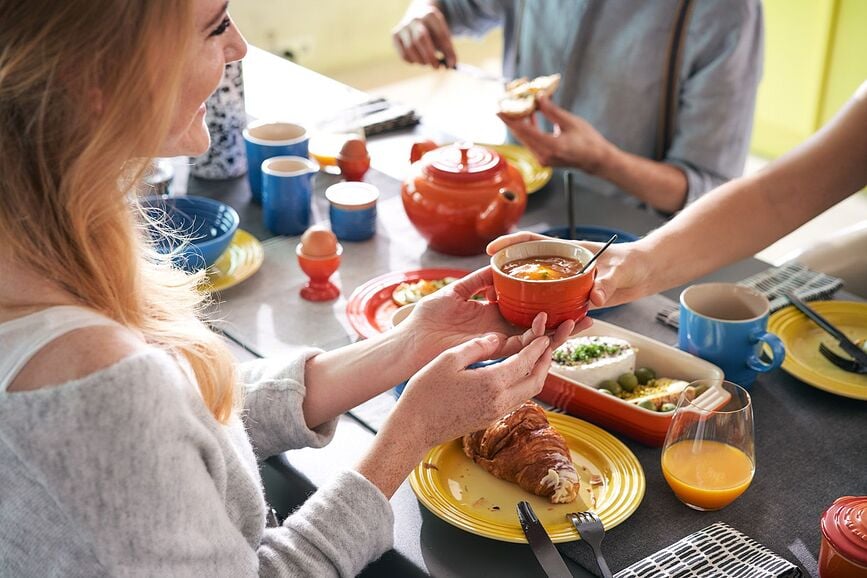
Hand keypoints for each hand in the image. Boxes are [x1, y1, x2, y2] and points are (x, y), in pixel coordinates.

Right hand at [392, 1, 455, 67]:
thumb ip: (448, 51)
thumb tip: (451, 65)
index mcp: (431, 15)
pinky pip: (403, 54)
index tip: (451, 64)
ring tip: (427, 62)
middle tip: (437, 67)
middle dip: (430, 56)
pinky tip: (418, 59)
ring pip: (410, 48)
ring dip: (421, 60)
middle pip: (420, 39)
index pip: (440, 34)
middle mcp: (415, 19)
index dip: (447, 51)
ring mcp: (403, 26)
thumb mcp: (443, 36)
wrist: (418, 17)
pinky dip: (412, 61)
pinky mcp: (395, 35)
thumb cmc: (434, 31)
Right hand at [395, 333, 552, 447]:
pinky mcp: (489, 419)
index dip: (538, 348)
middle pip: (537, 382)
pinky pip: (516, 400)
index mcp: (492, 383)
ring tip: (535, 358)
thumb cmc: (426, 393)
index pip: (526, 362)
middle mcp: (500, 401)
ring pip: (529, 393)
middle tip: (547, 346)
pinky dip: (523, 385)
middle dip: (545, 363)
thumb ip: (477, 346)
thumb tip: (496, 338)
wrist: (415, 428)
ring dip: (536, 375)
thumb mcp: (449, 359)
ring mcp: (496, 413)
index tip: (544, 336)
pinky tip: (516, 374)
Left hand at [399, 267, 584, 362]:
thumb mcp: (456, 292)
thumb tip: (498, 268)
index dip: (548, 306)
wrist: (411, 340)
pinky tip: (554, 331)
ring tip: (582, 322)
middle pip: (537, 327)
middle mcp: (498, 331)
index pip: (527, 311)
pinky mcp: (489, 351)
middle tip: (590, 312)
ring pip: (534, 339)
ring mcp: (495, 342)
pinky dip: (537, 340)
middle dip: (564, 322)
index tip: (570, 297)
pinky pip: (518, 346)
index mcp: (492, 316)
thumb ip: (478, 281)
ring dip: (558, 332)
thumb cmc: (426, 318)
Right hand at [486, 232, 654, 307]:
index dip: (509, 244)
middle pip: (525, 269)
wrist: (645, 275)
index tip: (491, 251)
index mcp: (566, 250)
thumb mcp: (622, 269)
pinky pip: (554, 310)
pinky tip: (538, 330)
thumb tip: (596, 296)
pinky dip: (546, 319)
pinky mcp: (573, 300)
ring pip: (536, 293)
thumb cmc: (633, 263)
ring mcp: (565, 284)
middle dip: (505, 278)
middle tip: (489, 292)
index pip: (531, 242)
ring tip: (504, 313)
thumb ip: (609, 282)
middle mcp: (561, 268)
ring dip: (521, 302)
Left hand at [498, 95, 616, 174]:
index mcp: (551, 147)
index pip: (525, 131)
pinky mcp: (544, 158)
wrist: (597, 160)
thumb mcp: (571, 122)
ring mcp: (542, 159)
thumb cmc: (589, 142)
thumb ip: (552, 111)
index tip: (499, 109)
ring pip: (525, 138)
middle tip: (503, 104)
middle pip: (521, 135)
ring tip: (514, 107)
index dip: (510, 119)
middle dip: (511, 119)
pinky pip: (531, 141)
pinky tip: (529, 116)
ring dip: (520, 123)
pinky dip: (529, 129)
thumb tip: (538, 97)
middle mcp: (543, 155)